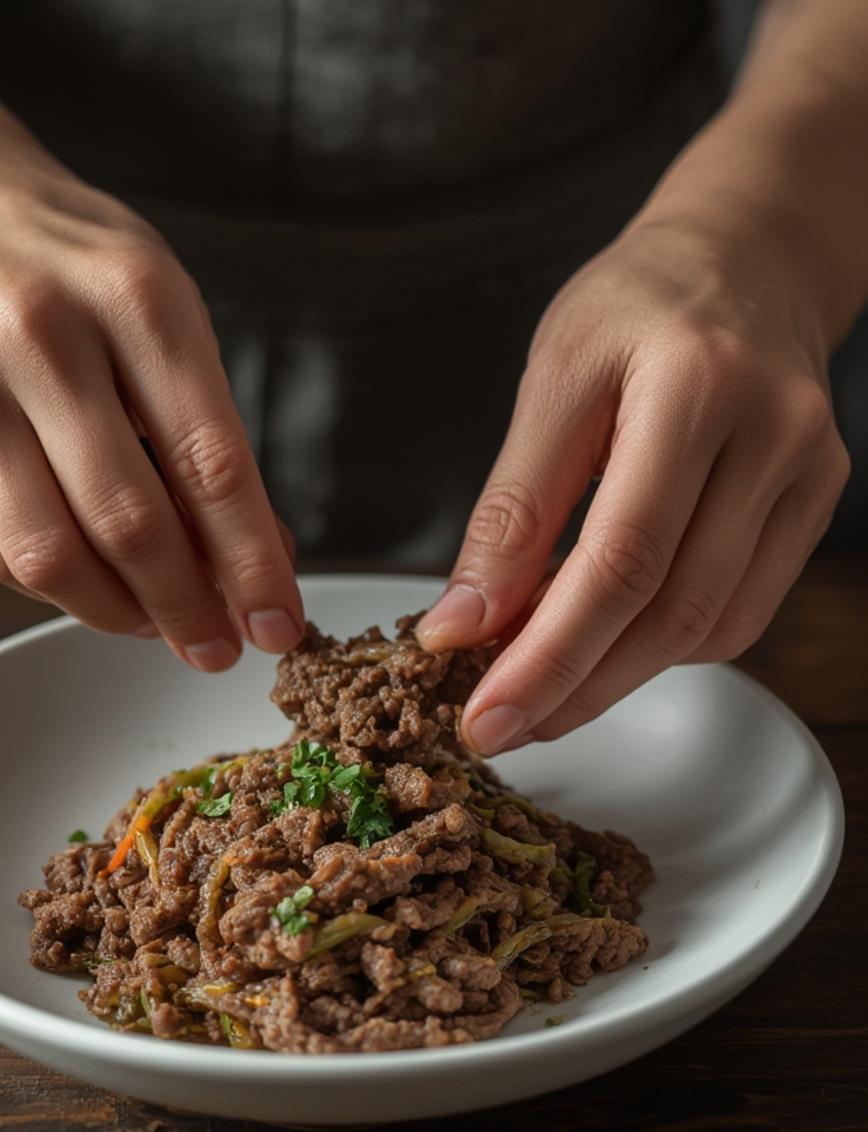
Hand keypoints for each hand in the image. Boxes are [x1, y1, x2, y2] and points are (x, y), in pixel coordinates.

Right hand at [0, 158, 302, 668]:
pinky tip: (95, 588)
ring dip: (119, 614)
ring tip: (158, 624)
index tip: (279, 623)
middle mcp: (41, 333)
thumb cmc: (81, 272)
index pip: (211, 461)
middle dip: (187, 606)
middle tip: (219, 646)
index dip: (251, 562)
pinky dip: (56, 590)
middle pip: (129, 520)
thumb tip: (260, 561)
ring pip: (51, 554)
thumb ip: (211, 436)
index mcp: (135, 296)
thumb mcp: (169, 318)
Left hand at [417, 220, 849, 752]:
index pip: (618, 560)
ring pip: (709, 626)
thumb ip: (513, 507)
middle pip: (669, 609)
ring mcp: (810, 473)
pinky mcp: (816, 503)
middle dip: (574, 686)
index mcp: (697, 385)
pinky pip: (741, 612)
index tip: (482, 714)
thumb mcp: (553, 379)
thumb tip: (462, 625)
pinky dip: (665, 646)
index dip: (546, 654)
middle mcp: (773, 433)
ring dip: (615, 677)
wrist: (747, 256)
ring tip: (539, 691)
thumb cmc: (638, 306)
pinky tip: (609, 643)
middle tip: (500, 728)